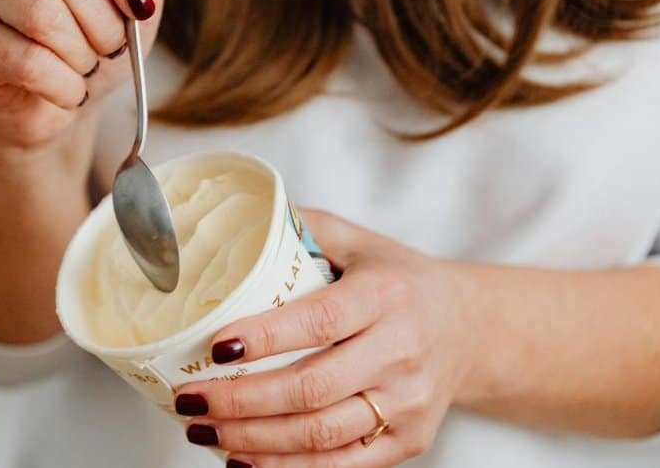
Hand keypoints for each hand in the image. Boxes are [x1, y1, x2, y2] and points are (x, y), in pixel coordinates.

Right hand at [0, 0, 162, 149]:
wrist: (56, 100)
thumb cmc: (96, 45)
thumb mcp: (135, 10)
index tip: (140, 8)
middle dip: (106, 26)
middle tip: (112, 49)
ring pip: (44, 17)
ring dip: (82, 57)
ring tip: (86, 67)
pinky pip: (26, 61)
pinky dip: (62, 86)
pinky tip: (67, 89)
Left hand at [173, 209, 470, 466]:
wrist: (468, 328)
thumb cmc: (399, 281)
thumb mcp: (358, 241)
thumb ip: (301, 227)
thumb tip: (235, 217)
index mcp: (386, 294)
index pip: (319, 321)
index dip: (264, 338)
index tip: (215, 347)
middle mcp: (402, 351)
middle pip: (312, 389)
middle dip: (241, 401)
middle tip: (191, 399)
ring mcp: (408, 402)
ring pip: (322, 435)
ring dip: (254, 440)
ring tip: (203, 430)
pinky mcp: (410, 440)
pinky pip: (342, 466)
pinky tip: (244, 460)